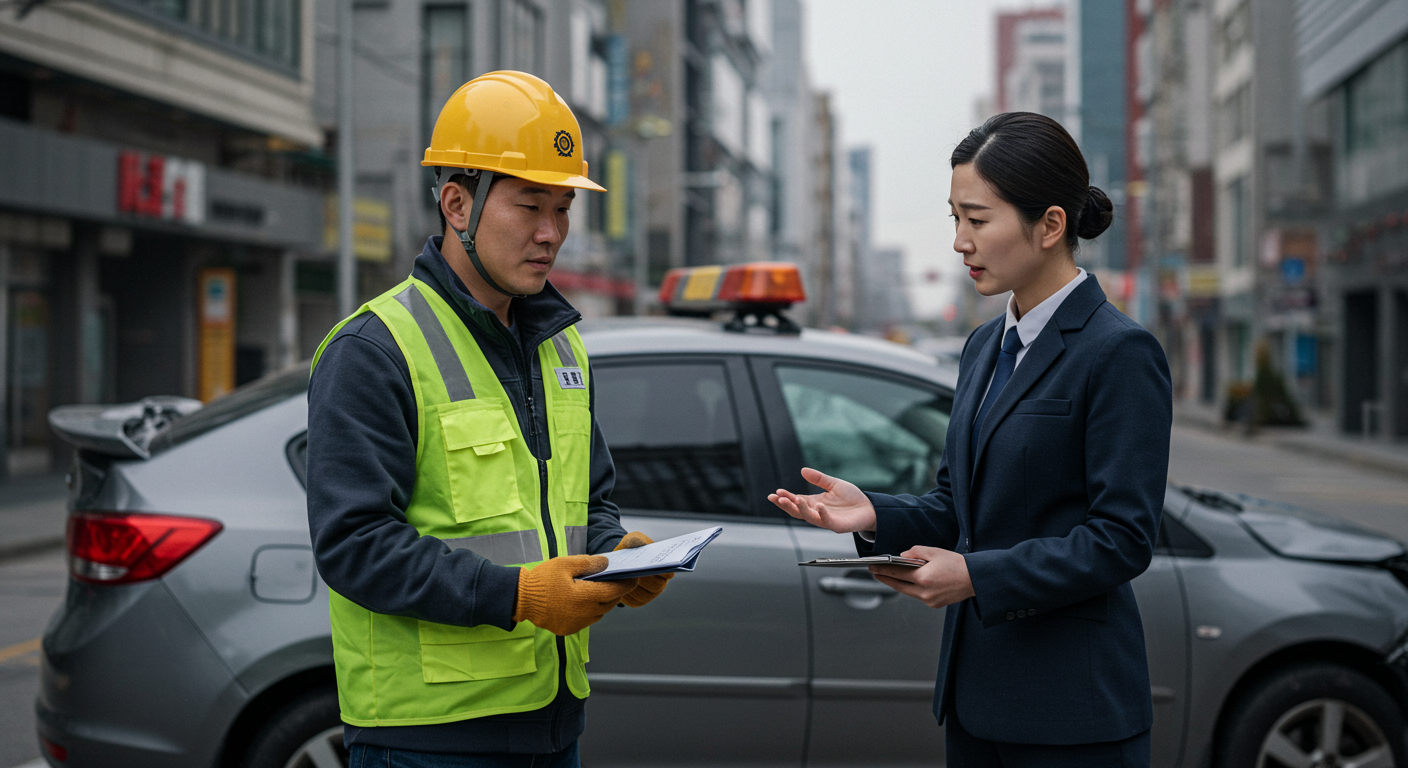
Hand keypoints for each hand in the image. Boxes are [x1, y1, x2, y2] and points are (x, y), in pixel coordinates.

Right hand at [512, 555, 637, 635]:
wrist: (521, 599)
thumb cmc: (543, 579)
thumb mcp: (565, 564)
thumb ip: (589, 563)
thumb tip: (607, 563)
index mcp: (585, 597)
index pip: (614, 591)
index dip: (626, 584)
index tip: (633, 578)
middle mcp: (584, 614)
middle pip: (609, 603)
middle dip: (615, 592)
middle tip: (617, 581)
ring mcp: (576, 624)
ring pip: (599, 613)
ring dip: (602, 603)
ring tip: (600, 590)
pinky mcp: (568, 629)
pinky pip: (587, 620)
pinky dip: (590, 611)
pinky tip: (583, 601)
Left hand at [613, 531, 672, 606]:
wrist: (617, 563)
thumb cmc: (629, 550)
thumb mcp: (631, 540)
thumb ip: (636, 539)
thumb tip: (641, 543)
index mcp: (663, 569)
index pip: (668, 572)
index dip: (664, 571)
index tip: (655, 565)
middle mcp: (659, 584)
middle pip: (656, 586)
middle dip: (646, 579)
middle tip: (635, 571)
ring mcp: (648, 595)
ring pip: (643, 594)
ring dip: (634, 587)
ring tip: (623, 576)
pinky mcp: (637, 602)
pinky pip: (632, 600)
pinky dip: (625, 593)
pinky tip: (618, 584)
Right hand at [768, 467, 876, 534]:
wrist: (869, 508)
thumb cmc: (851, 498)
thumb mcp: (833, 484)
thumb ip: (818, 479)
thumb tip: (803, 470)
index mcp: (814, 503)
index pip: (796, 501)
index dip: (786, 497)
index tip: (776, 492)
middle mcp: (817, 512)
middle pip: (797, 511)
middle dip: (786, 505)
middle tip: (777, 498)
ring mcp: (826, 520)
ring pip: (809, 517)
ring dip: (800, 509)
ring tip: (794, 499)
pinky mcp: (837, 525)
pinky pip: (827, 521)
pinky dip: (822, 514)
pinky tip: (818, 506)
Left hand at [868, 545, 974, 609]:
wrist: (975, 579)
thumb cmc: (958, 564)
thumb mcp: (935, 552)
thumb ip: (915, 552)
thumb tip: (902, 557)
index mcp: (923, 577)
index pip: (897, 573)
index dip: (883, 569)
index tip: (873, 567)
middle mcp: (924, 592)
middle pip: (898, 585)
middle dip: (885, 578)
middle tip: (875, 572)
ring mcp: (929, 600)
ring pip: (907, 592)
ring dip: (897, 584)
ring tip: (888, 576)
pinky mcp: (934, 604)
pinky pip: (917, 596)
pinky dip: (911, 588)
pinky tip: (907, 582)